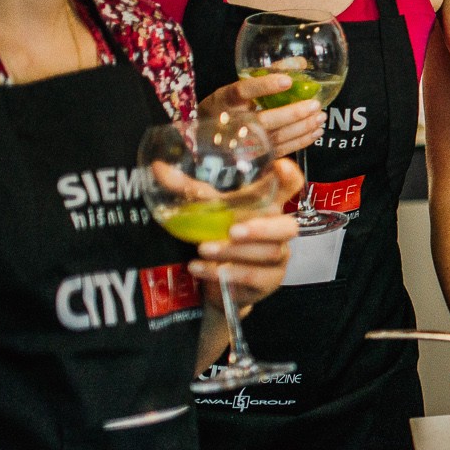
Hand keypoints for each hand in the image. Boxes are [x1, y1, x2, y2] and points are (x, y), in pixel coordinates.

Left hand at [194, 159, 302, 306]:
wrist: (218, 283)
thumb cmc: (218, 237)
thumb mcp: (205, 212)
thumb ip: (187, 190)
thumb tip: (157, 168)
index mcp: (268, 207)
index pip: (291, 187)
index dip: (291, 177)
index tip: (280, 166)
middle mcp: (279, 231)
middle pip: (289, 227)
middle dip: (262, 229)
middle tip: (233, 231)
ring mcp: (278, 258)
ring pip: (267, 253)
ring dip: (232, 252)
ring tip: (203, 249)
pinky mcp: (268, 281)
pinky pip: (252, 276)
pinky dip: (223, 272)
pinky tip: (199, 268)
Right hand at [200, 72, 324, 157]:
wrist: (207, 139)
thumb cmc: (228, 108)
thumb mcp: (237, 88)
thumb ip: (267, 73)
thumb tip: (301, 62)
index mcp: (224, 100)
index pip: (241, 91)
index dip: (264, 86)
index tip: (287, 80)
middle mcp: (231, 123)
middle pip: (263, 120)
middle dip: (293, 113)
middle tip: (315, 104)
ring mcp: (242, 143)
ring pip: (275, 137)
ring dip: (302, 128)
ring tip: (320, 117)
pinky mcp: (254, 157)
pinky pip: (280, 151)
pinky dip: (301, 142)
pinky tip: (315, 132)